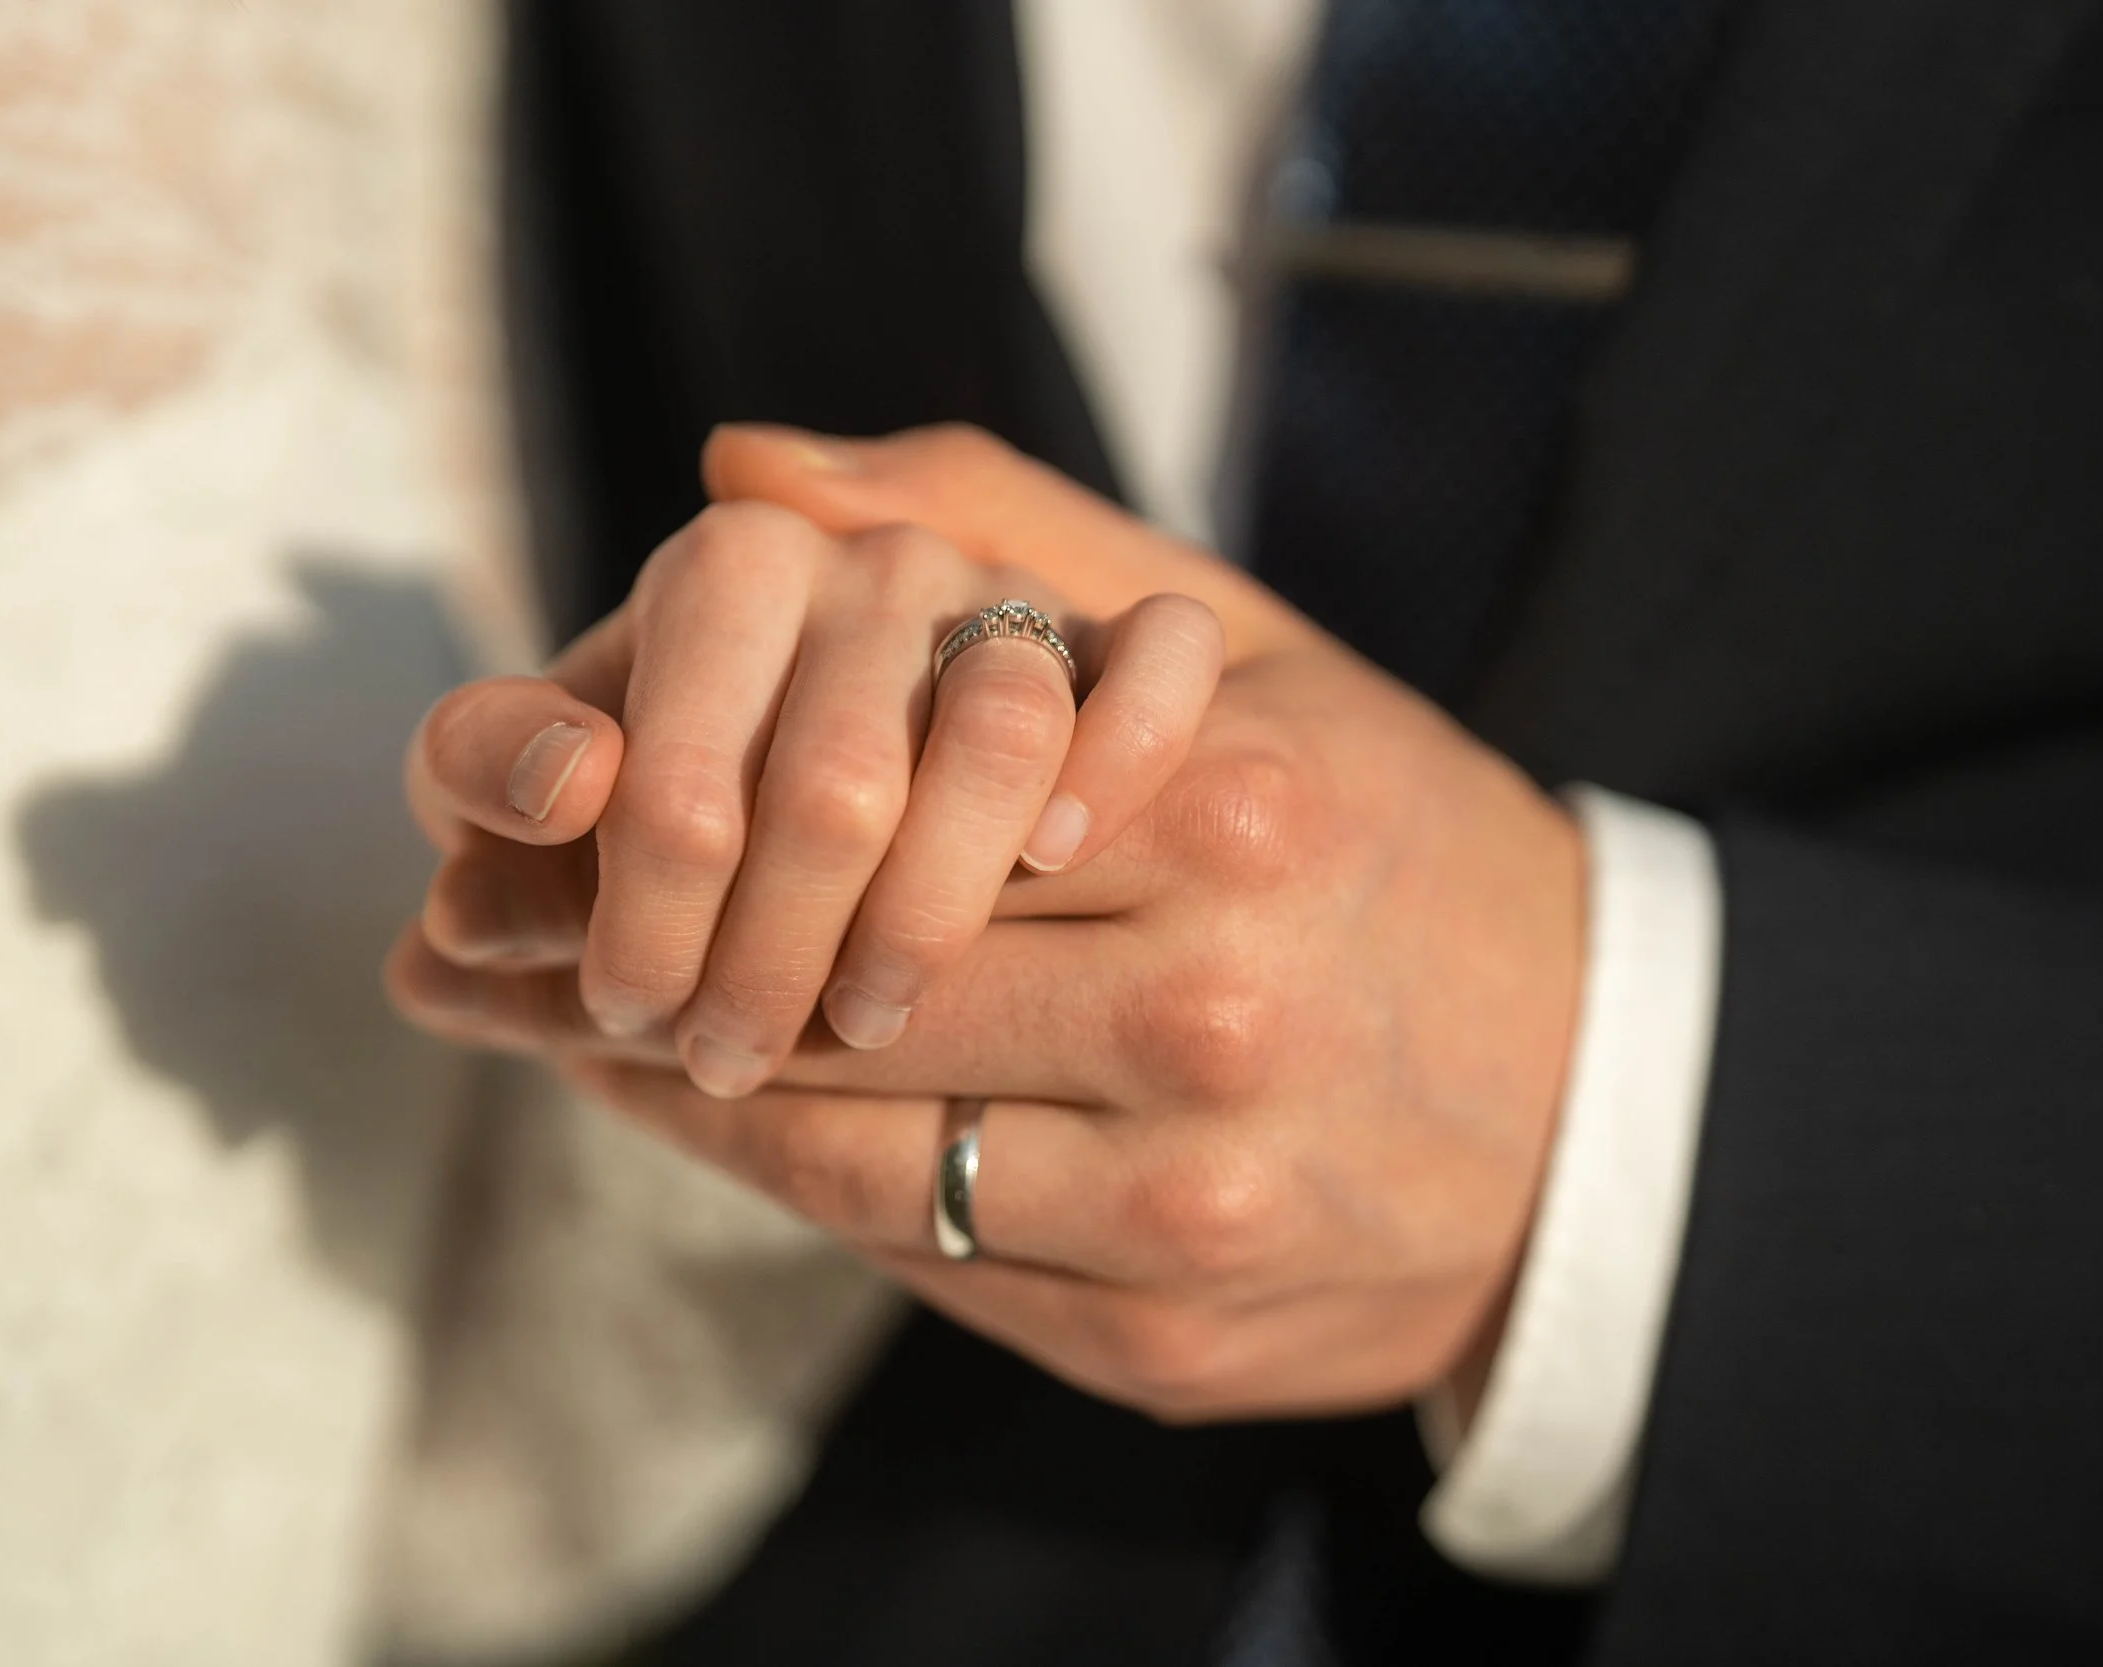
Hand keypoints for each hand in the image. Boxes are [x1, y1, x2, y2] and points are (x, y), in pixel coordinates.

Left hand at [391, 425, 1585, 1419]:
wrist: (1597, 1109)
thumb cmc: (1391, 849)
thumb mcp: (1252, 650)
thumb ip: (1009, 529)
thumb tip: (742, 469)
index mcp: (1230, 814)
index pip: (870, 808)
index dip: (686, 813)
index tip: (562, 809)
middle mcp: (1215, 1013)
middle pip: (830, 989)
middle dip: (642, 969)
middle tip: (504, 952)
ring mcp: (1194, 1200)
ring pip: (846, 1153)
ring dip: (689, 1099)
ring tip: (587, 1043)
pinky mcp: (1169, 1337)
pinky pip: (921, 1268)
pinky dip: (803, 1194)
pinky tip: (739, 1132)